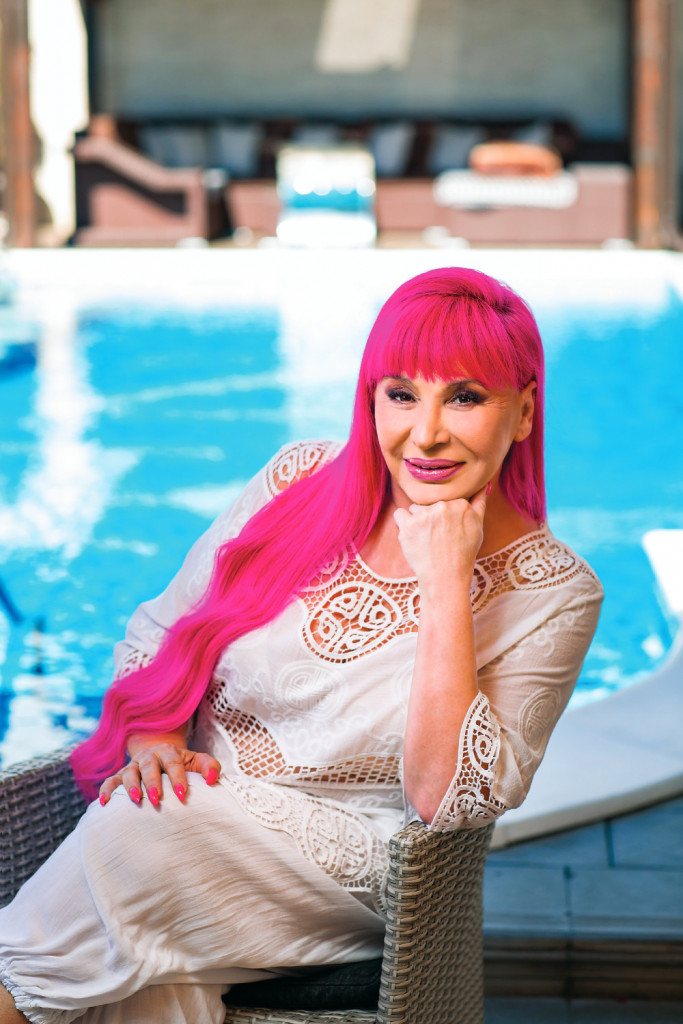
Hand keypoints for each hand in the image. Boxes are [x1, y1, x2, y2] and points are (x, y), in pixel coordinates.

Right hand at [98, 743, 220, 807]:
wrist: (160, 757)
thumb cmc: (182, 765)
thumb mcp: (197, 761)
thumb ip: (210, 766)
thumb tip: (212, 779)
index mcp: (168, 752)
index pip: (173, 763)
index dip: (178, 778)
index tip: (183, 795)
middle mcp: (148, 756)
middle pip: (149, 766)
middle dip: (153, 782)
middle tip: (158, 799)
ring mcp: (133, 766)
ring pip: (128, 772)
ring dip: (131, 786)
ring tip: (136, 800)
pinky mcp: (120, 776)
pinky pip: (110, 782)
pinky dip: (106, 791)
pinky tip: (104, 804)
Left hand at [393, 482, 488, 590]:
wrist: (445, 577)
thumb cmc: (463, 554)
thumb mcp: (478, 527)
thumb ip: (479, 503)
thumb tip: (483, 485)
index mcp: (460, 504)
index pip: (445, 500)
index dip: (445, 516)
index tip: (448, 530)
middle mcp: (442, 507)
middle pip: (429, 503)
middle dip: (431, 517)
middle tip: (437, 538)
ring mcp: (424, 515)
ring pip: (414, 508)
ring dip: (417, 520)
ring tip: (425, 539)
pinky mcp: (408, 525)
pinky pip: (399, 514)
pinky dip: (402, 524)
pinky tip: (411, 536)